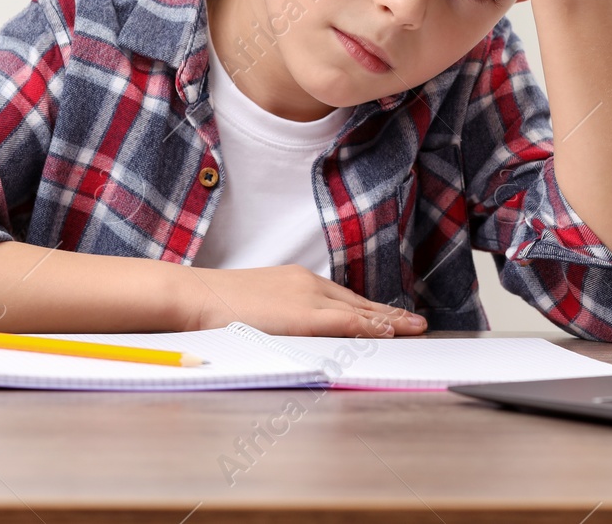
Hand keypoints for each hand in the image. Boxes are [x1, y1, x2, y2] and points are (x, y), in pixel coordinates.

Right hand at [180, 264, 427, 337]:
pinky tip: (391, 332)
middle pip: (357, 301)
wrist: (195, 296)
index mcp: (295, 281)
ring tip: (415, 327)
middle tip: (416, 321)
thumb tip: (290, 329)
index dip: (369, 308)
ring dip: (389, 320)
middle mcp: (307, 283)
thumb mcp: (256, 306)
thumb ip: (279, 314)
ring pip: (359, 310)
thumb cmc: (215, 306)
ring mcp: (307, 297)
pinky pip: (348, 321)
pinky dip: (372, 326)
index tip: (389, 315)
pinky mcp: (305, 315)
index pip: (342, 297)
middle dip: (388, 313)